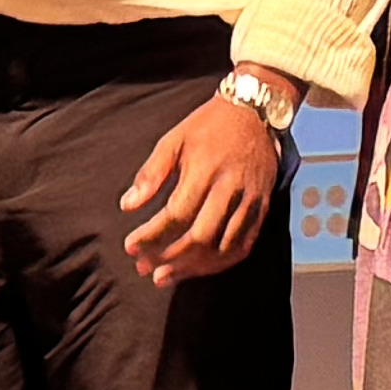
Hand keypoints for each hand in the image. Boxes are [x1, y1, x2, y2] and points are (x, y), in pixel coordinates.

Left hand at [117, 92, 283, 285]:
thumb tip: (127, 206)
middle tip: (144, 267)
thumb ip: (151, 174)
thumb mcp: (174, 140)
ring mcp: (250, 201)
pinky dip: (220, 263)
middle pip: (200, 237)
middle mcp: (231, 188)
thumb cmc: (209, 126)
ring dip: (193, 268)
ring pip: (223, 248)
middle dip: (169, 258)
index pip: (176, 214)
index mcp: (205, 169)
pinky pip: (244, 245)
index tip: (131, 246)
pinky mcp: (262, 208)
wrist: (255, 113)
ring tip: (166, 276)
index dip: (151, 235)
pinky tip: (199, 268)